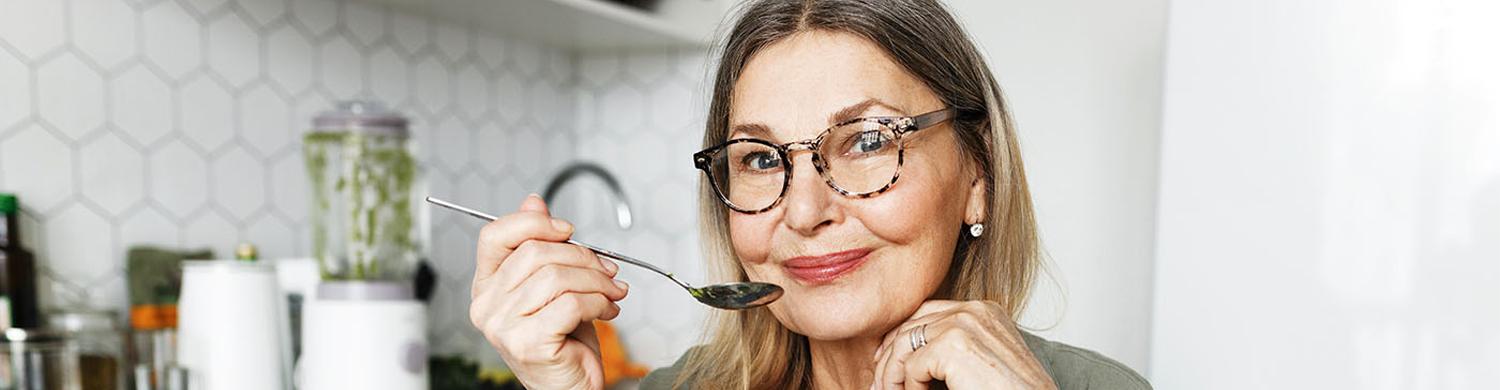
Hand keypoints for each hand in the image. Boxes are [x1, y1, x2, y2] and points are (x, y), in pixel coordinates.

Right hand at [470, 194, 628, 389]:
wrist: (571, 387)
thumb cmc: (563, 338)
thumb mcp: (553, 285)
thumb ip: (541, 245)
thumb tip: (534, 201)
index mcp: (486, 286)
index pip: (494, 236)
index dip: (533, 223)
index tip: (567, 229)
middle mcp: (486, 306)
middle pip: (535, 253)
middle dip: (583, 256)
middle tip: (608, 270)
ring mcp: (503, 327)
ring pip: (557, 277)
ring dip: (597, 280)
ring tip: (613, 292)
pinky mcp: (528, 344)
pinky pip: (571, 304)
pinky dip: (599, 302)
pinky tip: (608, 310)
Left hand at [871, 300, 1056, 389]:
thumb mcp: (980, 363)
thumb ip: (950, 350)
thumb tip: (906, 356)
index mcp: (985, 311)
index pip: (927, 313)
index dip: (900, 337)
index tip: (885, 362)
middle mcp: (976, 310)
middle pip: (911, 324)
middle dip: (888, 355)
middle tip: (879, 383)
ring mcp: (966, 323)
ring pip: (904, 344)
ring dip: (891, 373)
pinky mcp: (955, 345)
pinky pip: (912, 365)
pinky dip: (908, 386)